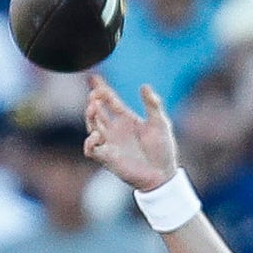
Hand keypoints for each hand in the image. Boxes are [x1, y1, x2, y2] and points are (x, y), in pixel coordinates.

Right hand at [84, 75, 179, 192]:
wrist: (163, 174)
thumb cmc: (163, 149)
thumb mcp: (160, 123)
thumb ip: (152, 104)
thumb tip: (144, 86)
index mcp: (126, 118)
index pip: (109, 100)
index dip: (100, 88)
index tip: (94, 78)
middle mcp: (115, 129)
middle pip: (96, 111)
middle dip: (93, 101)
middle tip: (95, 95)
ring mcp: (110, 143)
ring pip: (91, 127)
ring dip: (90, 117)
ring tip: (94, 107)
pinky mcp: (107, 158)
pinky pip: (91, 149)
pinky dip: (90, 142)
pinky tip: (96, 135)